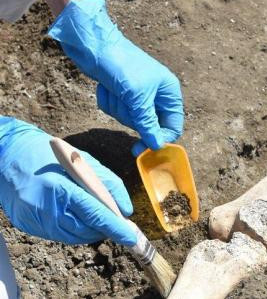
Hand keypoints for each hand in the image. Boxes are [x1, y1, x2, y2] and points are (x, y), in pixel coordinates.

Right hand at [0, 117, 135, 244]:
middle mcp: (46, 207)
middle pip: (85, 230)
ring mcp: (35, 219)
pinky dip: (73, 229)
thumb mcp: (85, 161)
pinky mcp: (28, 225)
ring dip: (89, 230)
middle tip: (115, 223)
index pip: (94, 215)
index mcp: (61, 187)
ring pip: (74, 237)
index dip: (115, 228)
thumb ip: (109, 185)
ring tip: (95, 216)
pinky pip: (59, 235)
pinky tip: (75, 215)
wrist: (10, 155)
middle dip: (104, 229)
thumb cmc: (51, 155)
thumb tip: (125, 210)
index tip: (130, 237)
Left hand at [48, 0, 183, 155]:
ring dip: (117, 107)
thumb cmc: (122, 65)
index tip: (142, 148)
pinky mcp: (120, 94)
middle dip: (131, 116)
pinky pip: (115, 111)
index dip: (160, 138)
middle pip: (148, 124)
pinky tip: (106, 87)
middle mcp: (156, 95)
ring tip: (113, 89)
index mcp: (168, 92)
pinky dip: (108, 102)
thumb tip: (158, 145)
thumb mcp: (137, 97)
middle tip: (124, 102)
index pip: (172, 125)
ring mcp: (137, 95)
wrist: (95, 44)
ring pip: (129, 119)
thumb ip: (148, 123)